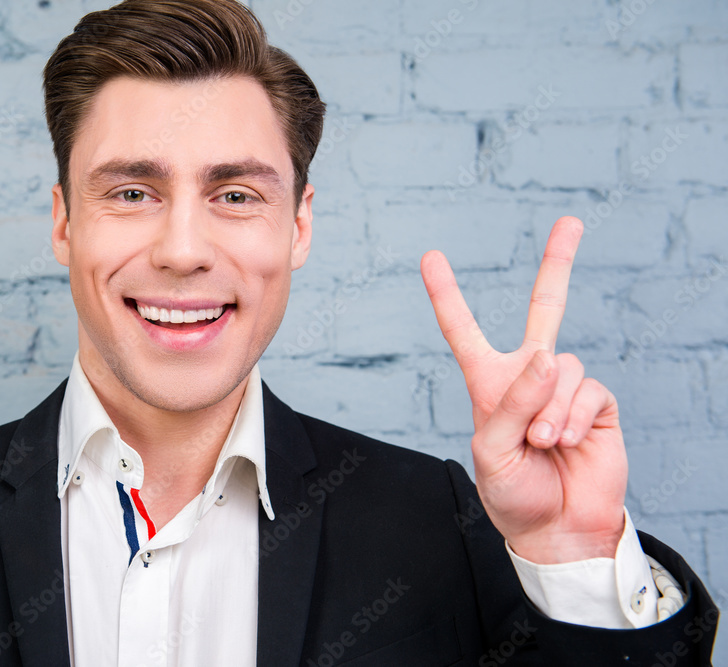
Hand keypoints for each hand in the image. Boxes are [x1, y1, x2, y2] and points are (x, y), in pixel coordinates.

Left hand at [421, 216, 626, 563]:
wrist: (556, 527)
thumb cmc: (512, 492)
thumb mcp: (490, 450)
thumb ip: (513, 402)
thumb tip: (549, 355)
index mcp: (489, 382)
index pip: (464, 331)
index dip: (447, 295)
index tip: (430, 257)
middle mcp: (528, 376)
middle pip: (545, 308)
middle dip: (558, 264)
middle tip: (570, 222)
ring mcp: (564, 386)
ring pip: (562, 365)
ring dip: (549, 409)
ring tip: (542, 443)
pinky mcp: (596, 403)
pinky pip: (587, 390)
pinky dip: (573, 417)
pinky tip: (567, 442)